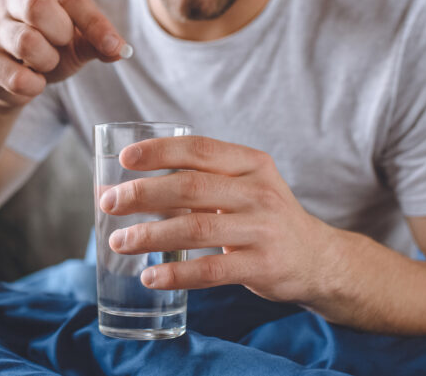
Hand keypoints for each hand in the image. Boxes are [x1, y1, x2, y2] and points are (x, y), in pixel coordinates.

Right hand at [0, 0, 129, 107]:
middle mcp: (11, 0)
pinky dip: (35, 86)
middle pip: (38, 6)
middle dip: (61, 33)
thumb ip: (101, 43)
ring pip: (26, 41)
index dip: (96, 24)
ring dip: (48, 61)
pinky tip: (34, 83)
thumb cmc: (50, 50)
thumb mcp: (80, 43)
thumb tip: (121, 50)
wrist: (17, 80)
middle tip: (63, 46)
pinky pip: (16, 77)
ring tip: (47, 64)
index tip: (115, 47)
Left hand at [99, 136, 338, 303]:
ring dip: (151, 236)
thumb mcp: (237, 189)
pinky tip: (151, 277)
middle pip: (191, 187)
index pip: (199, 148)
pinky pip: (213, 270)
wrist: (317, 258)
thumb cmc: (261, 218)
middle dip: (143, 194)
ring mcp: (263, 229)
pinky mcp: (264, 266)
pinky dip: (177, 274)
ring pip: (197, 228)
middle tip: (108, 203)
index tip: (124, 158)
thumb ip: (187, 185)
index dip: (160, 151)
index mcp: (250, 164)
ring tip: (119, 242)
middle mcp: (259, 192)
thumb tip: (113, 188)